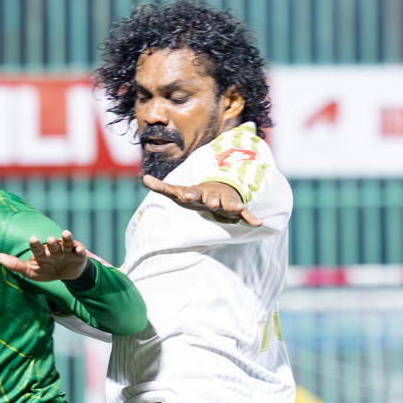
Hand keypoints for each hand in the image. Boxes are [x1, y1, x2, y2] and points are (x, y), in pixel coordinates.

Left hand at [0, 230, 89, 282]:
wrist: (66, 274)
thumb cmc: (46, 270)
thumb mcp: (30, 271)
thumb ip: (15, 265)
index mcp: (42, 253)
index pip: (37, 248)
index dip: (35, 244)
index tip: (32, 239)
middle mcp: (54, 250)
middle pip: (52, 246)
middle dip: (51, 243)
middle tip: (50, 240)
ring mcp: (66, 252)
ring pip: (66, 244)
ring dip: (66, 239)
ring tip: (66, 233)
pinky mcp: (78, 255)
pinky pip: (80, 251)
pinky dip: (80, 249)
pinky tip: (79, 249)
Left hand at [142, 176, 262, 225]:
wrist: (218, 189)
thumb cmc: (195, 194)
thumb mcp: (178, 191)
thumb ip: (162, 187)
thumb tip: (144, 178)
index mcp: (198, 192)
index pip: (192, 192)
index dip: (189, 194)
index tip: (186, 195)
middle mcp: (213, 195)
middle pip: (213, 198)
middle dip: (213, 201)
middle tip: (213, 204)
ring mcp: (225, 201)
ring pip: (230, 204)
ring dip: (234, 206)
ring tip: (239, 208)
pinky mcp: (235, 208)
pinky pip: (244, 214)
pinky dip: (251, 218)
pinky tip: (258, 224)